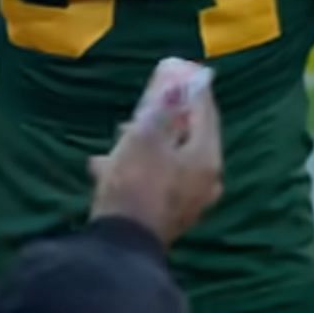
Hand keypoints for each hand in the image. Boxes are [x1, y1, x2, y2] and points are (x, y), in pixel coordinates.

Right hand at [89, 70, 223, 246]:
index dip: (192, 88)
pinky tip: (106, 165)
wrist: (121, 243)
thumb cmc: (136, 181)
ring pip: (169, 159)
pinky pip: (157, 180)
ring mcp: (189, 202)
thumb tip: (175, 83)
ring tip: (120, 134)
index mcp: (207, 158)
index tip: (179, 70)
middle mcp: (206, 181)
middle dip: (165, 118)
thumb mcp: (145, 134)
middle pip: (188, 137)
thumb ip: (163, 106)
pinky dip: (139, 167)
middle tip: (146, 104)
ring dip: (146, 143)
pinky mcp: (169, 217)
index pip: (206, 112)